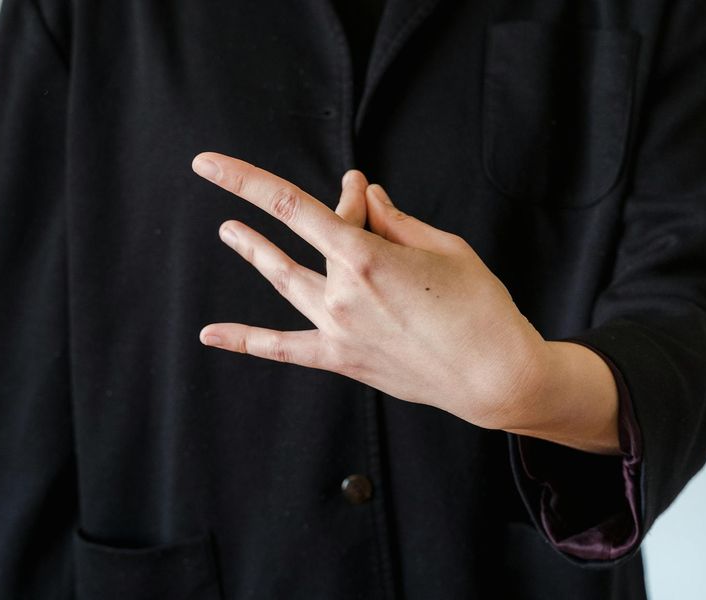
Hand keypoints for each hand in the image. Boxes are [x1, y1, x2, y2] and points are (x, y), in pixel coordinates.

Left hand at [191, 152, 548, 430]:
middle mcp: (342, 292)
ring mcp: (337, 329)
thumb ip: (395, 219)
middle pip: (316, 237)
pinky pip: (284, 348)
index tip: (211, 164)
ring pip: (286, 280)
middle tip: (358, 198)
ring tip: (228, 233)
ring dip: (256, 253)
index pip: (291, 207)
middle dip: (339, 211)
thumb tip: (365, 195)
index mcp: (366, 256)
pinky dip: (246, 339)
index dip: (246, 180)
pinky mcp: (342, 357)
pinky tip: (210, 333)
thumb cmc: (480, 306)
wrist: (494, 376)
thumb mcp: (444, 247)